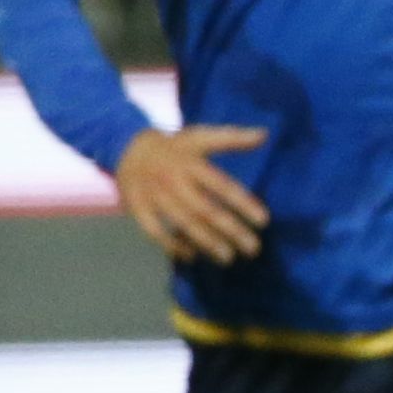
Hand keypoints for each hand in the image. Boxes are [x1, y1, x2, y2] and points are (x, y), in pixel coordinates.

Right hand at [114, 122, 269, 263]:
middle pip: (205, 209)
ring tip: (228, 258)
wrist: (127, 147)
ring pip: (183, 222)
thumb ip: (232, 138)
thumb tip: (264, 134)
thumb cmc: (174, 147)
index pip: (222, 186)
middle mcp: (173, 180)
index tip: (264, 221)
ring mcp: (154, 195)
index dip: (243, 204)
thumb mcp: (200, 136)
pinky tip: (191, 256)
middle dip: (230, 231)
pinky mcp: (137, 207)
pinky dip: (171, 245)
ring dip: (206, 242)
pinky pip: (154, 230)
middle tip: (253, 249)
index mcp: (191, 163)